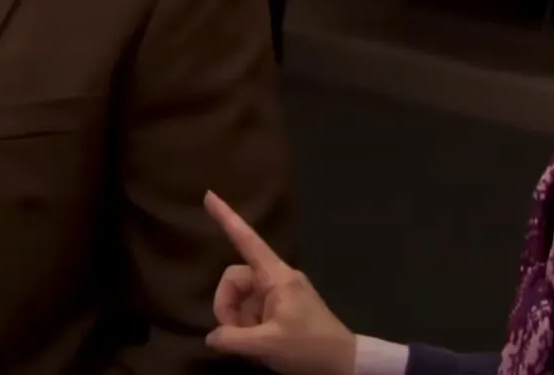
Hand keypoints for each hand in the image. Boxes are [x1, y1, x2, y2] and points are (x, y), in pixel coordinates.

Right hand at [203, 190, 357, 374]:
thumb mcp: (268, 345)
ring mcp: (280, 292)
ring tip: (252, 345)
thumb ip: (233, 338)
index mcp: (277, 277)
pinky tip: (258, 344)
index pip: (247, 240)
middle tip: (233, 337)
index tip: (210, 196)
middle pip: (236, 279)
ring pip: (242, 297)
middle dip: (227, 307)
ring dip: (238, 320)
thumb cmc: (309, 347)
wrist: (344, 363)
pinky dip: (248, 325)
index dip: (227, 218)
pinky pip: (253, 308)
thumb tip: (212, 336)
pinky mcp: (283, 307)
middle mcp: (277, 278)